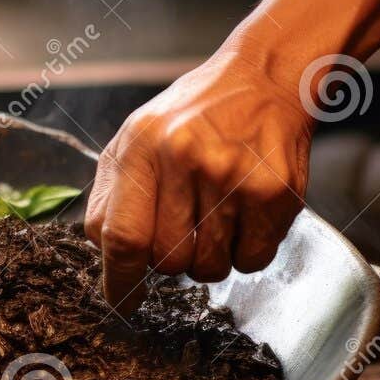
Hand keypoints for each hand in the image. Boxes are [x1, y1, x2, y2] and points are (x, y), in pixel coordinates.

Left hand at [85, 50, 312, 313]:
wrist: (262, 78)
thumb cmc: (191, 118)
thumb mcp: (134, 140)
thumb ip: (111, 196)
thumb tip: (104, 254)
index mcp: (140, 148)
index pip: (121, 236)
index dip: (118, 280)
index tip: (122, 302)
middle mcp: (184, 159)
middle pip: (167, 260)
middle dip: (171, 261)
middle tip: (183, 231)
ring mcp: (233, 175)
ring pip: (210, 267)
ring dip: (209, 258)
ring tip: (215, 217)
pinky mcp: (275, 191)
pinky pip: (252, 259)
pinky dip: (246, 253)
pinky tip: (244, 218)